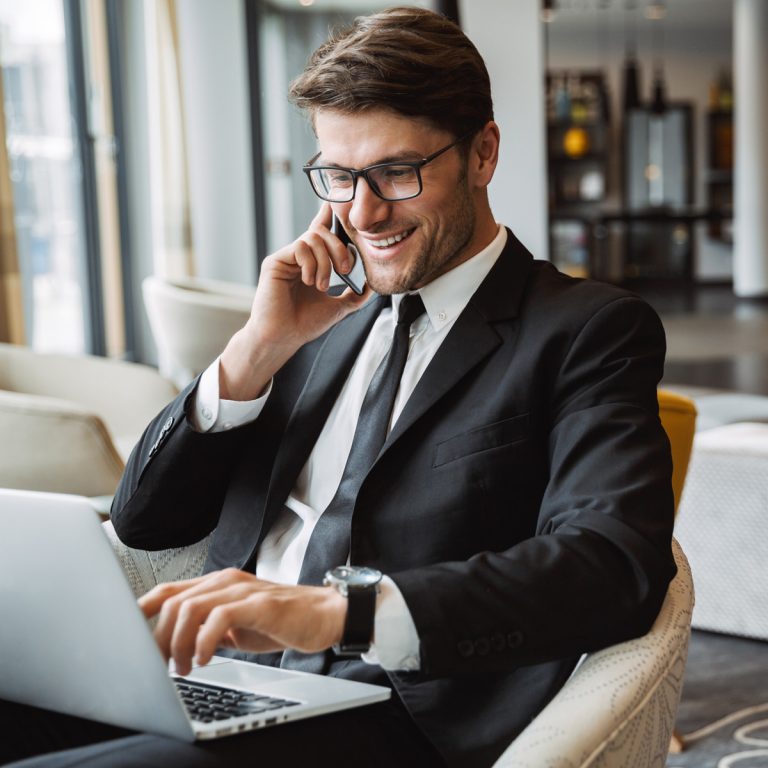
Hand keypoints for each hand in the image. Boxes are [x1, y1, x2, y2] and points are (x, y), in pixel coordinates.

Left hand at [138, 568, 346, 675]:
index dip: (141, 611)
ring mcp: (242, 589)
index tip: (127, 639)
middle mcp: (225, 580)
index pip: (168, 590)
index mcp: (217, 583)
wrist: (323, 615)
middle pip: (172, 601)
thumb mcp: (234, 627)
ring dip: (177, 643)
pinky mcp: (259, 603)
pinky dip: (203, 641)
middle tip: (160, 667)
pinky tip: (205, 659)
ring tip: (184, 667)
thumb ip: (206, 628)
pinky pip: (219, 617)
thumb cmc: (280, 622)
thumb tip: (172, 648)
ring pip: (189, 608)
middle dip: (157, 639)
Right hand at [220, 203, 372, 399]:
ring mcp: (286, 258)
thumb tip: (372, 284)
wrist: (284, 338)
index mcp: (311, 264)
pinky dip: (311, 264)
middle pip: (322, 232)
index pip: (320, 234)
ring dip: (325, 262)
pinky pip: (299, 247)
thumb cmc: (305, 324)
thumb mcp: (339, 307)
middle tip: (344, 270)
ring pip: (312, 238)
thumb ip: (355, 294)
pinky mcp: (275, 262)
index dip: (327, 217)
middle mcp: (297, 258)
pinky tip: (308, 281)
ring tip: (322, 285)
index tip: (336, 205)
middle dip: (339, 248)